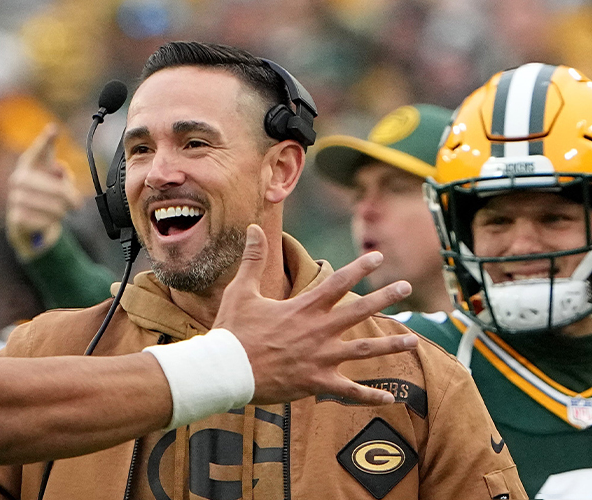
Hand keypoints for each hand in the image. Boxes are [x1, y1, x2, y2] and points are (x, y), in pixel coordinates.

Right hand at [6, 124, 82, 259]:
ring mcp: (15, 198)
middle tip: (77, 204)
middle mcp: (19, 178)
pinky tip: (47, 220)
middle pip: (57, 189)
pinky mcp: (16, 217)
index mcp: (29, 163)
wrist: (24, 217)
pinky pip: (46, 221)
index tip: (53, 130)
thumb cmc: (43, 192)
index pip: (39, 150)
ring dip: (61, 211)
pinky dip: (51, 223)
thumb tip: (60, 170)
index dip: (46, 140)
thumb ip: (61, 173)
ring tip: (59, 211)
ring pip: (54, 207)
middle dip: (70, 198)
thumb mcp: (54, 179)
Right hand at [214, 225, 418, 405]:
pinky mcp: (316, 382)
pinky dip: (370, 396)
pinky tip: (390, 398)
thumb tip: (255, 227)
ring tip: (413, 341)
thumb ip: (252, 259)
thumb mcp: (241, 291)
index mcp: (302, 309)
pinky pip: (349, 392)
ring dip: (391, 345)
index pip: (336, 283)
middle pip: (359, 311)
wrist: (226, 371)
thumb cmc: (232, 331)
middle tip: (406, 286)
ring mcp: (320, 358)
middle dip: (385, 297)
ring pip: (363, 350)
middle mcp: (318, 331)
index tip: (378, 257)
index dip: (359, 268)